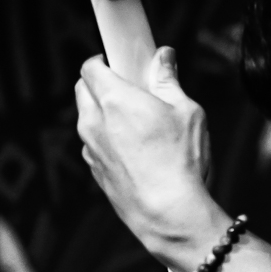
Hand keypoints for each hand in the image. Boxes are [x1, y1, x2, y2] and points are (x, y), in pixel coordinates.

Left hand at [75, 47, 222, 262]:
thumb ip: (169, 80)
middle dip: (100, 84)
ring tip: (137, 125)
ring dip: (103, 114)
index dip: (103, 60)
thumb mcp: (187, 111)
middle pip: (83, 90)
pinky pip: (95, 146)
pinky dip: (107, 141)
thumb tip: (164, 57)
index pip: (90, 66)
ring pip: (88, 119)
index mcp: (113, 99)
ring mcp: (90, 150)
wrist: (169, 214)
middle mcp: (94, 122)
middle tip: (130, 90)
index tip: (119, 62)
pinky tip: (136, 152)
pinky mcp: (95, 172)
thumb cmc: (180, 162)